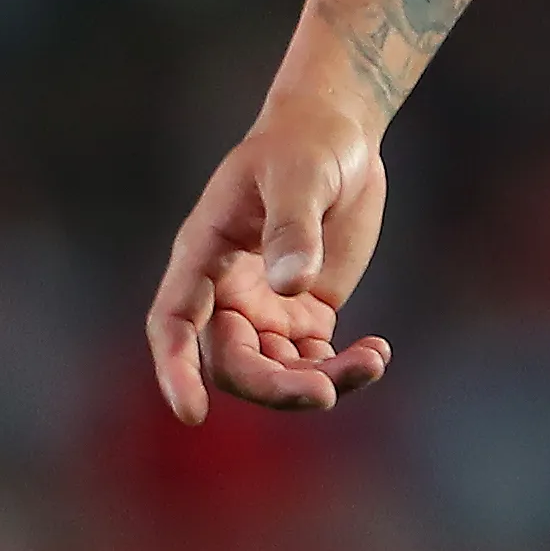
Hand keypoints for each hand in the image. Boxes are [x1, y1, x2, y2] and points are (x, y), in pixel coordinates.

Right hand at [144, 80, 394, 421]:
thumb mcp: (300, 175)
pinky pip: (314, 360)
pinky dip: (343, 368)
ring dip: (318, 382)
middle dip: (274, 386)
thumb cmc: (305, 145)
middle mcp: (226, 292)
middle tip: (325, 392)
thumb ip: (293, 228)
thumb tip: (291, 287)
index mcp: (203, 254)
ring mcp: (266, 307)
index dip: (176, 370)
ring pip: (277, 371)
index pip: (174, 321)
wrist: (339, 136)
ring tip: (371, 363)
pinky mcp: (305, 313)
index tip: (193, 414)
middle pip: (233, 362)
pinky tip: (376, 354)